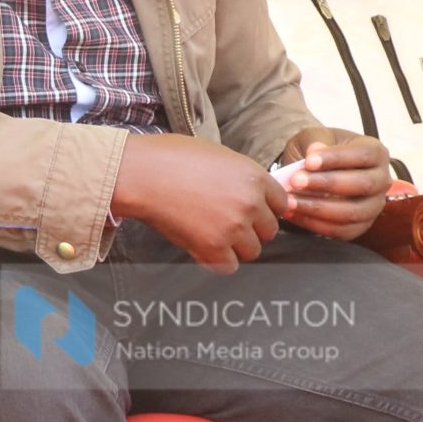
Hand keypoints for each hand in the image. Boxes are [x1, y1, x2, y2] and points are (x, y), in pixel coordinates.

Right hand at [112, 133, 285, 273]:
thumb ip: (240, 176)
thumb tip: (250, 191)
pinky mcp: (213, 248)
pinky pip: (229, 266)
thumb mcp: (218, 155)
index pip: (281, 204)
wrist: (141, 174)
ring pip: (251, 251)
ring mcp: (234, 227)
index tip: (251, 212)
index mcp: (254, 177)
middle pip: (269, 231)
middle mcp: (251, 203)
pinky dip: (217, 260)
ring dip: (235, 247)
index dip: (265, 209)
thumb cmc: (170, 158)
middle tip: (225, 223)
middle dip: (251, 229)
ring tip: (211, 234)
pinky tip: (202, 246)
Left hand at [276, 128, 393, 240]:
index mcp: (376, 152)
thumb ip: (315, 140)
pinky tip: (293, 214)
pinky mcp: (360, 226)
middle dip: (327, 184)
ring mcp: (374, 206)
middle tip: (295, 181)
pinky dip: (315, 225)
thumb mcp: (313, 136)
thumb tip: (315, 151)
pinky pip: (342, 231)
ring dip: (319, 208)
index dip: (336, 158)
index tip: (308, 161)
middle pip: (363, 184)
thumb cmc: (318, 152)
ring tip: (290, 201)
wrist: (313, 172)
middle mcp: (381, 180)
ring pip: (353, 212)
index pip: (363, 154)